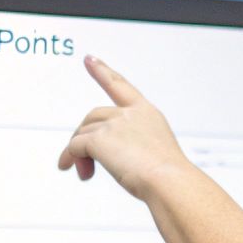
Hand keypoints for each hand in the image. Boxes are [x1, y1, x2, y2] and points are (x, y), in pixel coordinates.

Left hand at [56, 56, 193, 199]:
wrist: (170, 182)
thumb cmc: (169, 177)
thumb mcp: (156, 154)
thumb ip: (136, 148)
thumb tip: (115, 158)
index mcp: (147, 113)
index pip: (120, 86)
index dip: (103, 71)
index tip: (90, 60)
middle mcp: (130, 114)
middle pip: (93, 116)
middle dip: (85, 137)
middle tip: (86, 164)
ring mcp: (114, 124)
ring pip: (83, 133)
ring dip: (79, 154)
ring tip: (86, 174)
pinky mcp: (99, 138)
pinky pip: (75, 146)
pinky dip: (71, 158)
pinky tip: (80, 172)